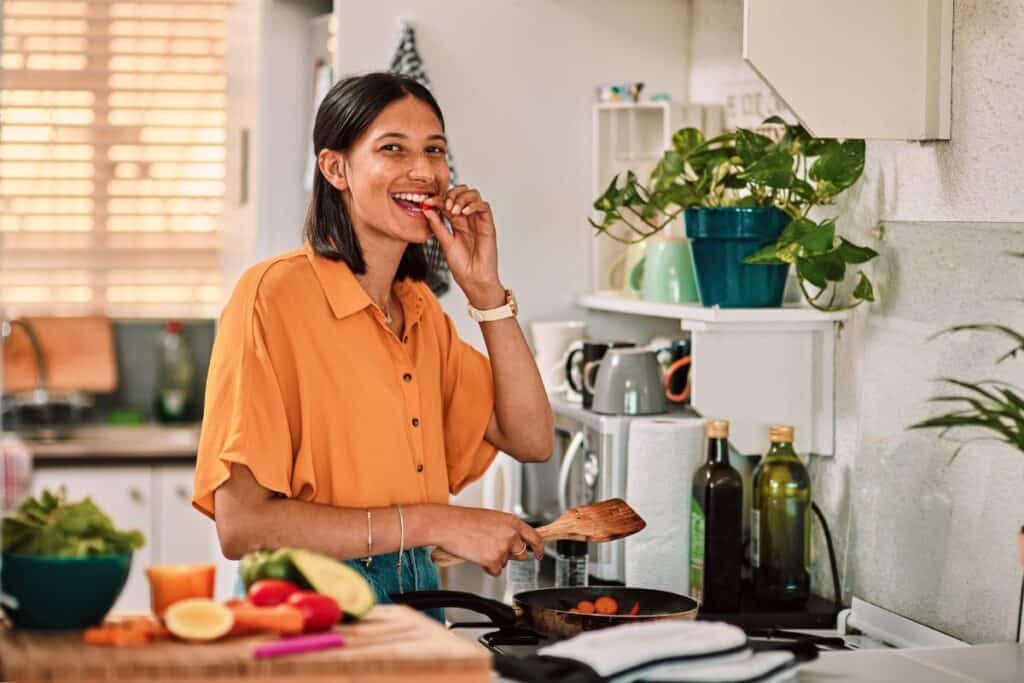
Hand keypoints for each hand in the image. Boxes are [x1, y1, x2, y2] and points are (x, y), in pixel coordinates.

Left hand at [422, 186, 504, 307]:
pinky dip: (474, 205)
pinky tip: (465, 212)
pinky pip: (484, 207)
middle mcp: (467, 219)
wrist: (473, 279)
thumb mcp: (444, 242)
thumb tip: (427, 209)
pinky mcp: (488, 225)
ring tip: (454, 210)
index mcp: (455, 222)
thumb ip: (437, 225)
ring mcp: (478, 221)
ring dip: (462, 198)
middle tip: (445, 205)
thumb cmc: (461, 266)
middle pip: (462, 193)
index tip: (427, 202)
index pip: (447, 202)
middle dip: (452, 194)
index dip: (437, 199)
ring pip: (474, 195)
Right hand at [435, 506, 543, 575]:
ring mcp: (504, 548)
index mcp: (512, 521)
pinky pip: (496, 571)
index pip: (534, 536)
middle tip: (494, 550)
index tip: (539, 553)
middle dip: (510, 555)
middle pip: (522, 553)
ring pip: (506, 563)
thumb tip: (512, 541)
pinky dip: (487, 567)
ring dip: (495, 560)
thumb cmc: (464, 520)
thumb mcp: (492, 518)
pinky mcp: (494, 560)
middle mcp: (511, 534)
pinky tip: (477, 555)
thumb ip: (506, 529)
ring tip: (480, 548)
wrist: (449, 525)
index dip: (539, 547)